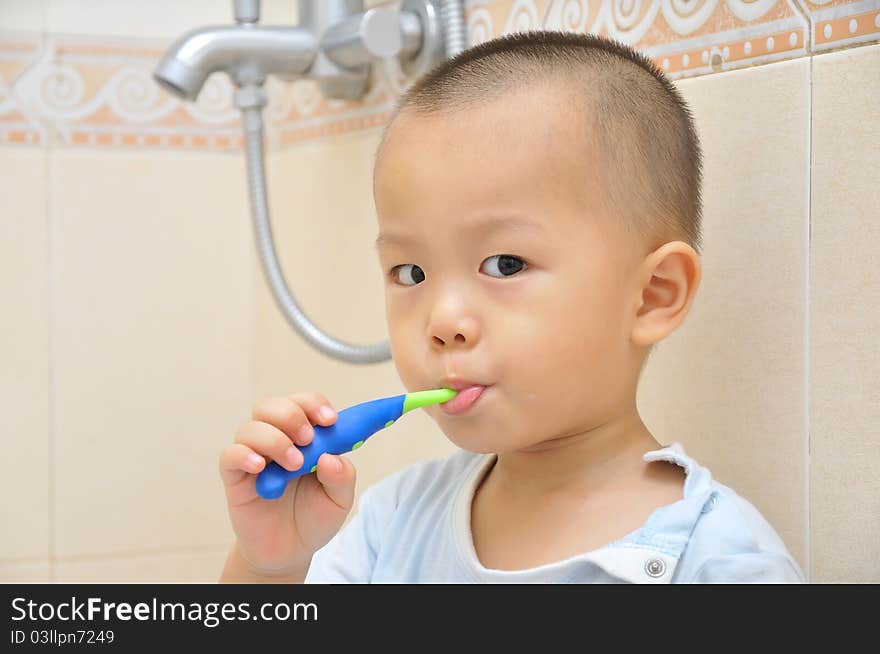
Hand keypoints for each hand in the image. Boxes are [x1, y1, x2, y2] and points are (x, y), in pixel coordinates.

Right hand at [219, 392, 355, 575]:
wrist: (289, 552)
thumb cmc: (314, 518)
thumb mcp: (339, 500)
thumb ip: (342, 477)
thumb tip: (330, 458)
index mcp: (304, 437)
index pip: (304, 403)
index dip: (315, 405)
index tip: (330, 420)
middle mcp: (276, 439)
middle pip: (272, 405)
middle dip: (292, 415)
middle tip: (308, 438)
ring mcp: (253, 456)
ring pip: (250, 427)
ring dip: (274, 439)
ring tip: (293, 465)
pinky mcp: (235, 477)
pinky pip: (229, 455)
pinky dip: (244, 455)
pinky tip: (260, 467)